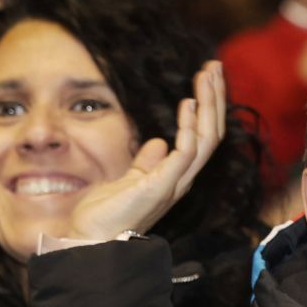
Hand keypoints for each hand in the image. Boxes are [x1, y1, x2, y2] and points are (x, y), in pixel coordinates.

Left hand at [63, 60, 225, 242]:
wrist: (91, 239)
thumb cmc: (107, 214)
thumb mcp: (130, 180)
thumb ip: (147, 162)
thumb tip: (159, 144)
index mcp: (177, 176)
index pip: (202, 136)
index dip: (207, 107)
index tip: (205, 79)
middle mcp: (182, 178)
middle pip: (211, 133)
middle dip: (214, 98)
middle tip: (213, 67)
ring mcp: (175, 182)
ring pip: (205, 138)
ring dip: (208, 104)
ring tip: (206, 76)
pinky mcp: (163, 186)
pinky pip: (186, 152)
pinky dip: (189, 126)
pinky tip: (187, 103)